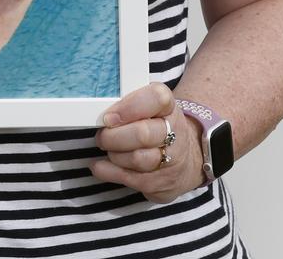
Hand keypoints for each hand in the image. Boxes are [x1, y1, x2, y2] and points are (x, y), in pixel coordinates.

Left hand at [91, 83, 204, 202]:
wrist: (185, 157)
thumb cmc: (156, 126)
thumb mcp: (149, 107)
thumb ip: (128, 103)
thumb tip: (97, 109)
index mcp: (169, 108)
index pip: (157, 98)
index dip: (130, 107)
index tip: (109, 116)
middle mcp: (175, 134)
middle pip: (143, 134)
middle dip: (114, 136)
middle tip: (102, 135)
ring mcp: (171, 162)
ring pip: (137, 159)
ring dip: (114, 154)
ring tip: (107, 148)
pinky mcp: (162, 184)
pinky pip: (131, 180)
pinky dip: (109, 172)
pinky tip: (99, 166)